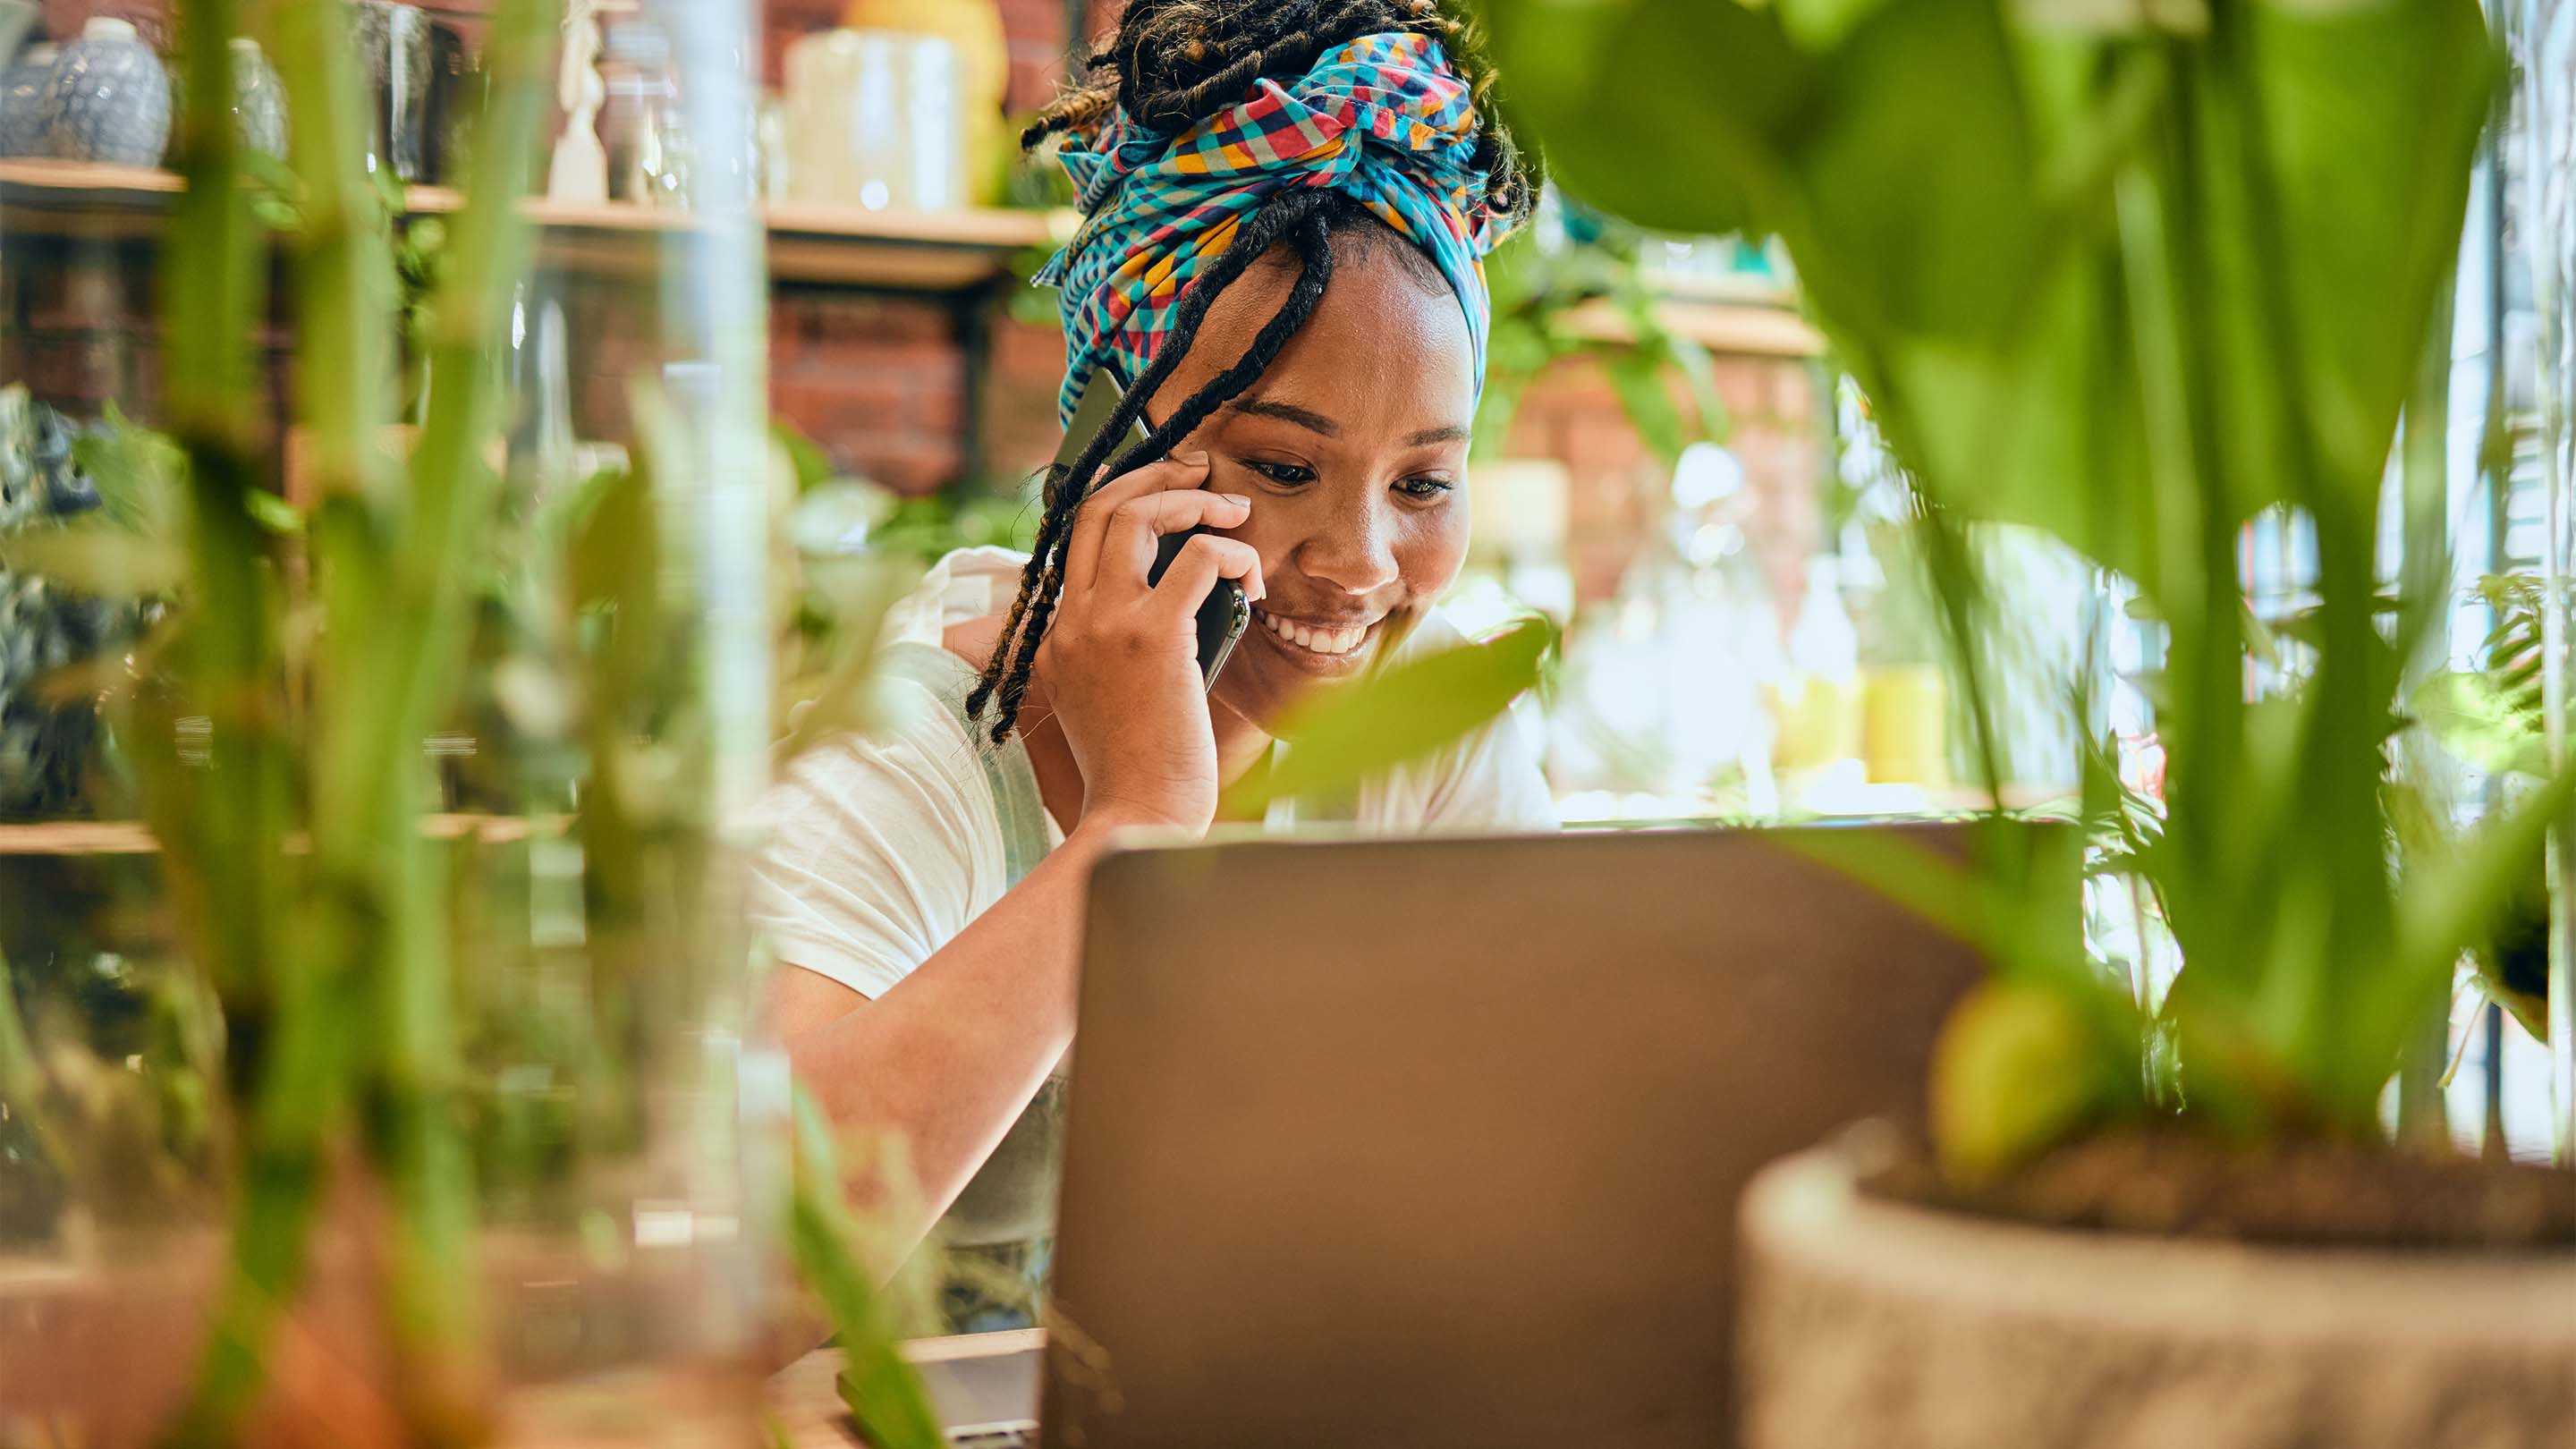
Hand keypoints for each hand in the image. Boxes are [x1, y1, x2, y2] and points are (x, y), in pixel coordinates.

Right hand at [1037, 451, 1265, 836]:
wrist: (1138, 821)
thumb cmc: (1140, 778)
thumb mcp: (1112, 705)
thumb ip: (1127, 653)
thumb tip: (1187, 600)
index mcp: (1056, 639)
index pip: (1077, 542)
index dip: (1120, 500)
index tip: (1159, 486)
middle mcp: (1072, 622)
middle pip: (1100, 510)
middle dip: (1154, 476)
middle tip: (1201, 471)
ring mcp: (1106, 625)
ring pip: (1138, 516)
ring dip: (1193, 501)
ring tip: (1234, 509)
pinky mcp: (1153, 636)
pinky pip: (1198, 559)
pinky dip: (1232, 554)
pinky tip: (1254, 579)